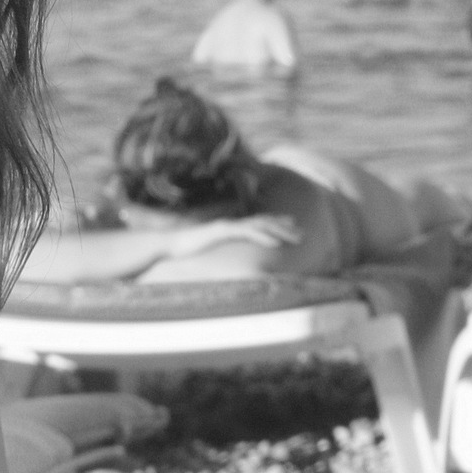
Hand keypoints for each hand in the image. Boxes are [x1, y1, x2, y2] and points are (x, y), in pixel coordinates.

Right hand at [174, 213, 299, 257]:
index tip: (293, 228)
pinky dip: (262, 237)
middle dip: (285, 227)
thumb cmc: (187, 247)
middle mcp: (232, 223)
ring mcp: (228, 226)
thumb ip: (221, 244)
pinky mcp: (222, 231)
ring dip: (280, 232)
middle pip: (264, 222)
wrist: (168, 244)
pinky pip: (246, 233)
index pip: (258, 223)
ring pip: (260, 226)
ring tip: (296, 238)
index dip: (277, 224)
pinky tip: (275, 243)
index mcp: (231, 226)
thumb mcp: (209, 246)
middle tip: (303, 234)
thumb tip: (227, 250)